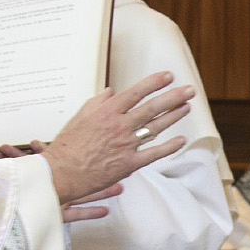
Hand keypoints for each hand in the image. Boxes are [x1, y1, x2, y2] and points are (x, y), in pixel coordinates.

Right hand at [41, 72, 193, 203]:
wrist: (60, 173)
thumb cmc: (67, 147)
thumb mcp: (78, 118)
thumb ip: (97, 103)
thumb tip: (110, 91)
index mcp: (106, 112)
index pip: (136, 92)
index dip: (154, 82)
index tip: (168, 76)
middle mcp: (119, 126)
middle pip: (152, 107)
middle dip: (174, 97)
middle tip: (189, 90)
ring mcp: (126, 145)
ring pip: (156, 127)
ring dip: (174, 116)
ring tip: (186, 107)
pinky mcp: (128, 163)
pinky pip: (154, 153)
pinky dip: (169, 146)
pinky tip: (180, 140)